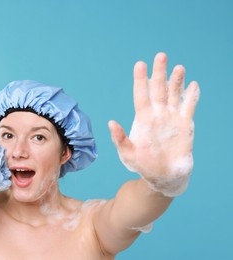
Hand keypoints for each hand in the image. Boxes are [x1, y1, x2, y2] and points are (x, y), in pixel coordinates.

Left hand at [109, 53, 199, 195]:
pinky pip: (189, 106)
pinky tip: (193, 85)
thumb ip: (120, 139)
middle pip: (158, 89)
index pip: (141, 95)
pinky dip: (191, 96)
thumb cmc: (144, 166)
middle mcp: (157, 114)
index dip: (140, 80)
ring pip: (174, 94)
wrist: (165, 176)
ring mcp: (171, 117)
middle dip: (159, 72)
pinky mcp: (185, 123)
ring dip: (176, 81)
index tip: (140, 64)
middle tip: (160, 56)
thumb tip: (110, 122)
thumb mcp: (128, 154)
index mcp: (143, 119)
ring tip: (178, 67)